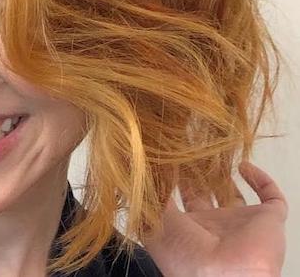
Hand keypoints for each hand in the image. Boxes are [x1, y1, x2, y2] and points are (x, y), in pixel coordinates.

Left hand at [141, 161, 287, 276]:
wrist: (228, 275)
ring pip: (234, 197)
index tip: (166, 157)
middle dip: (196, 177)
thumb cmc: (186, 255)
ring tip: (214, 153)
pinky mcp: (267, 220)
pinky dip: (261, 180)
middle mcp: (213, 228)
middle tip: (188, 150)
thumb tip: (143, 174)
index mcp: (186, 231)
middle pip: (203, 197)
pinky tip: (244, 165)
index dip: (171, 181)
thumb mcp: (155, 222)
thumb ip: (151, 197)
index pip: (176, 202)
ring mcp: (240, 224)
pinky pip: (271, 197)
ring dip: (226, 177)